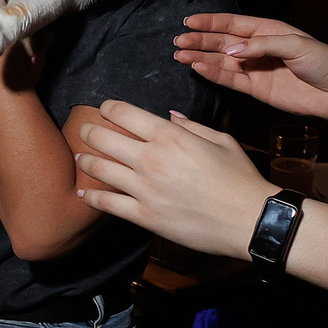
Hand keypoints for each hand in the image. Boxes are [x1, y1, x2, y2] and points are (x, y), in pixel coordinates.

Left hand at [74, 101, 272, 260]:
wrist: (248, 220)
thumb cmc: (239, 178)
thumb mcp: (220, 141)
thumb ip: (191, 126)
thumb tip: (170, 117)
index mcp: (169, 135)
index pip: (125, 113)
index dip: (109, 108)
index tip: (105, 108)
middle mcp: (151, 158)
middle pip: (104, 138)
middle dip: (89, 131)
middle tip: (83, 130)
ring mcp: (144, 189)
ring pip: (100, 169)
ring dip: (86, 161)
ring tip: (80, 158)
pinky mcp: (144, 216)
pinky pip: (109, 204)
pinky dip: (92, 198)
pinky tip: (83, 194)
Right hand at [173, 14, 327, 123]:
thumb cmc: (323, 62)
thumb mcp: (296, 45)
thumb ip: (262, 46)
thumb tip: (231, 50)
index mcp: (267, 30)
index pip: (233, 23)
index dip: (210, 22)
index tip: (189, 21)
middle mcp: (257, 48)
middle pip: (222, 42)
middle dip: (200, 40)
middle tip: (178, 41)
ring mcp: (255, 69)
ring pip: (222, 61)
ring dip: (201, 58)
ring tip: (179, 55)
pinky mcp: (256, 88)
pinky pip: (230, 80)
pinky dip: (214, 74)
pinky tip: (198, 68)